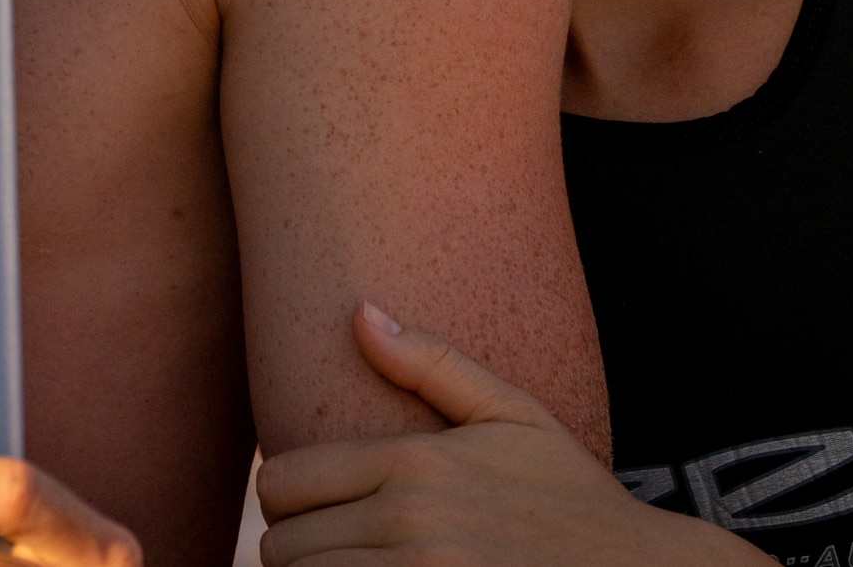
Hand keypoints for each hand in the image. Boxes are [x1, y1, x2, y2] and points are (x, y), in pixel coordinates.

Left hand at [255, 304, 770, 566]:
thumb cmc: (573, 497)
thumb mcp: (512, 415)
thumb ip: (429, 363)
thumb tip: (357, 311)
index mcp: (413, 461)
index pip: (280, 483)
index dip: (287, 499)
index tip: (317, 508)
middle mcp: (407, 521)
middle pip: (281, 546)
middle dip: (302, 547)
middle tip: (341, 545)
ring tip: (357, 563)